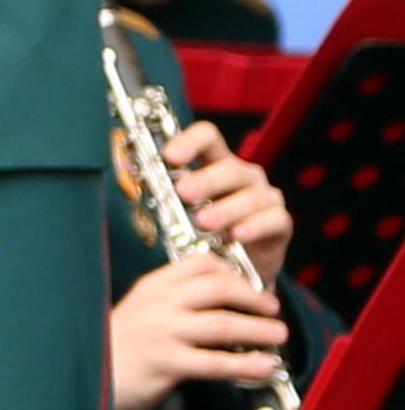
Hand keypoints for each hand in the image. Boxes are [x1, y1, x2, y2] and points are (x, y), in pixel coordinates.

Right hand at [110, 254, 288, 409]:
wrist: (91, 379)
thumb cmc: (118, 347)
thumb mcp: (141, 310)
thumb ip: (173, 300)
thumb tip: (221, 299)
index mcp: (153, 286)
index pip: (199, 263)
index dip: (231, 269)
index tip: (250, 281)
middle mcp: (158, 303)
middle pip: (217, 288)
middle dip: (252, 296)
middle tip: (273, 307)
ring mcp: (162, 332)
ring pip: (222, 324)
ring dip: (257, 328)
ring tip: (278, 334)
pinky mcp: (166, 363)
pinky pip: (215, 362)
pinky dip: (245, 364)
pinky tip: (263, 366)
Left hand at [164, 118, 292, 283]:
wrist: (235, 272)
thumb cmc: (206, 235)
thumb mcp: (181, 211)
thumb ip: (163, 191)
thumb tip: (129, 168)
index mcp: (217, 164)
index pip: (208, 137)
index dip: (189, 141)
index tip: (169, 155)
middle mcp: (244, 176)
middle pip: (229, 167)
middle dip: (205, 180)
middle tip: (183, 193)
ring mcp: (265, 197)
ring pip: (251, 195)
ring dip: (225, 209)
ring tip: (204, 222)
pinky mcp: (280, 223)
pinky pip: (274, 220)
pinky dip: (255, 226)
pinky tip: (237, 235)